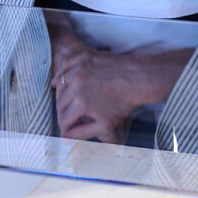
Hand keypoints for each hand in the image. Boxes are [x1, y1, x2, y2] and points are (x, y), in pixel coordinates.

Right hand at [48, 41, 191, 142]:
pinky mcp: (81, 58)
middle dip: (63, 114)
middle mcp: (76, 85)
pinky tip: (62, 82)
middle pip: (59, 104)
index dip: (64, 129)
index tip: (66, 133)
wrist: (137, 79)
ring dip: (62, 96)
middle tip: (68, 119)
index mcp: (80, 103)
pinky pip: (64, 68)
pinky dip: (62, 76)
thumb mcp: (104, 125)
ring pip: (60, 86)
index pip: (64, 120)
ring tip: (68, 104)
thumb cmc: (123, 103)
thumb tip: (66, 139)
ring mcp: (78, 69)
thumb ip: (83, 133)